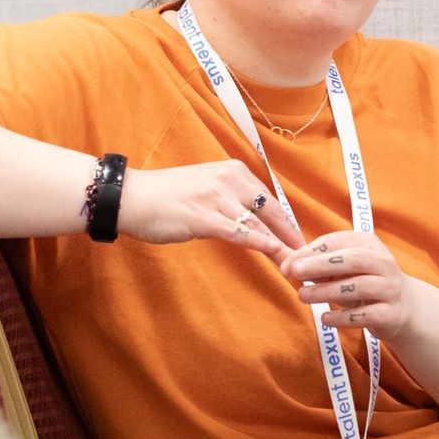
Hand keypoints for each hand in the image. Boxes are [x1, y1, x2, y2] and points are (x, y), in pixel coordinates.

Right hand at [119, 161, 303, 251]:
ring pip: (258, 225)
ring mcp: (216, 196)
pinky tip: (273, 253)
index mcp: (233, 171)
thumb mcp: (206, 189)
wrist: (131, 197)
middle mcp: (228, 179)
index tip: (301, 244)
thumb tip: (256, 223)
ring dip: (280, 249)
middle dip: (291, 238)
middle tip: (307, 259)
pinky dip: (258, 243)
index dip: (288, 225)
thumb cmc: (166, 196)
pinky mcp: (202, 216)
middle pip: (271, 212)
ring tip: (294, 267)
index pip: (271, 200)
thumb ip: (232, 200)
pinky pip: (238, 231)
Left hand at [279, 231, 414, 339]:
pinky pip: (365, 315)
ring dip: (327, 291)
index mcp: (368, 243)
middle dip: (320, 264)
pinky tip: (324, 318)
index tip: (287, 264)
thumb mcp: (341, 269)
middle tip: (294, 273)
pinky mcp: (392, 313)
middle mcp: (383, 262)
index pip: (337, 242)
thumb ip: (315, 265)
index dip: (310, 251)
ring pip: (359, 286)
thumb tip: (283, 263)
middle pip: (352, 259)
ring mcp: (390, 288)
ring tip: (302, 296)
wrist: (403, 308)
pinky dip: (342, 317)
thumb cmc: (361, 282)